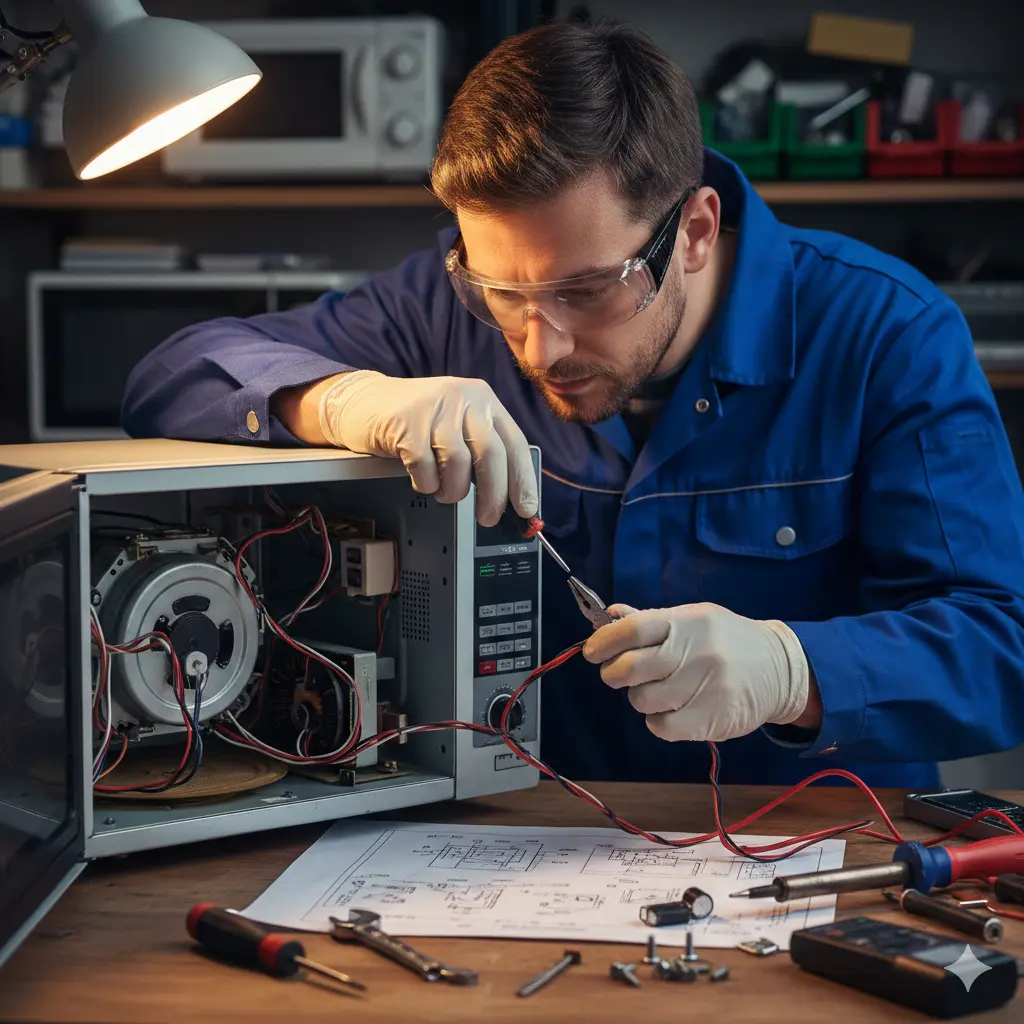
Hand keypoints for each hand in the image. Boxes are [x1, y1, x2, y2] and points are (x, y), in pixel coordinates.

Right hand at [318, 371, 537, 525]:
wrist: (363, 401)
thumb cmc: (415, 421)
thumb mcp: (456, 424)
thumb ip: (481, 450)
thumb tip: (507, 494)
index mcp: (483, 400)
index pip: (514, 443)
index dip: (523, 480)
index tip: (526, 508)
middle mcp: (463, 398)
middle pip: (491, 454)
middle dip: (493, 495)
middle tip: (487, 518)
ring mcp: (434, 407)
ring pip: (458, 464)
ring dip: (452, 490)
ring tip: (442, 491)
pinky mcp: (407, 422)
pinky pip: (425, 468)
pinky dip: (425, 483)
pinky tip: (420, 478)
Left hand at [582, 602, 814, 741]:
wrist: (780, 670)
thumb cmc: (727, 640)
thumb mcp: (694, 619)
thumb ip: (651, 620)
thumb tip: (609, 615)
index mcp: (687, 622)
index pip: (633, 629)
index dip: (604, 641)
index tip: (592, 652)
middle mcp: (695, 652)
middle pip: (630, 668)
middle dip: (613, 673)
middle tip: (617, 674)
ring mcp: (704, 687)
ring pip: (642, 699)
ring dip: (640, 697)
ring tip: (658, 690)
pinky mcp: (710, 720)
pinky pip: (661, 726)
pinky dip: (657, 720)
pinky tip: (671, 710)